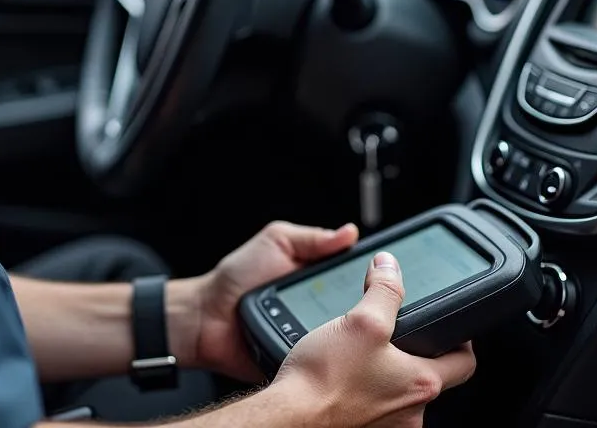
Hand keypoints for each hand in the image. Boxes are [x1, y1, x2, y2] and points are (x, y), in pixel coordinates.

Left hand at [179, 220, 358, 381]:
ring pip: (344, 341)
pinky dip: (329, 358)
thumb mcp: (275, 242)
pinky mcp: (301, 364)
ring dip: (350, 336)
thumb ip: (311, 238)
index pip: (355, 281)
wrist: (206, 316)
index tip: (390, 275)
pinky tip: (334, 351)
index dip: (373, 279)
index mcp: (317, 282)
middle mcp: (319, 312)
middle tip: (376, 303)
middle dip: (367, 309)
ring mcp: (312, 340)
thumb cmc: (236, 277)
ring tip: (358, 329)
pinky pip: (322, 363)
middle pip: (356, 313)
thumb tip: (349, 232)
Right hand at [270, 252, 475, 427]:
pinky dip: (365, 386)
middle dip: (412, 350)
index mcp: (421, 384)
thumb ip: (384, 290)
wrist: (290, 416)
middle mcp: (410, 412)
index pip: (464, 362)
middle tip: (393, 329)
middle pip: (428, 374)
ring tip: (360, 350)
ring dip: (385, 368)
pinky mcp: (363, 427)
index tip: (450, 324)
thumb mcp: (362, 320)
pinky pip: (374, 403)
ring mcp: (387, 426)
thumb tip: (390, 266)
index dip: (461, 338)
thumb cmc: (325, 379)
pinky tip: (345, 373)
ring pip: (398, 389)